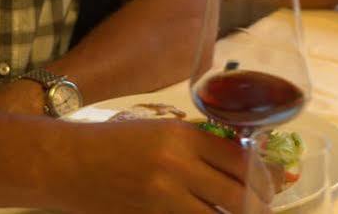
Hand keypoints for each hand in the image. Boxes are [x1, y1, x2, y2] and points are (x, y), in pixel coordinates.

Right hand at [61, 119, 272, 212]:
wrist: (66, 163)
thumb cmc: (112, 142)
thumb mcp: (158, 130)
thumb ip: (196, 144)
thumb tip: (237, 163)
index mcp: (182, 135)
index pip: (239, 158)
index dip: (262, 175)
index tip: (271, 183)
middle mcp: (177, 166)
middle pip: (237, 194)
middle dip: (258, 206)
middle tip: (265, 208)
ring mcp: (162, 197)